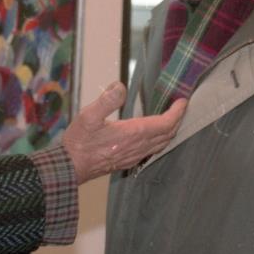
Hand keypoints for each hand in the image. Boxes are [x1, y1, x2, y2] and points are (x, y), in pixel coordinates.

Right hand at [62, 82, 186, 183]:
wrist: (71, 167)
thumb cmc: (79, 141)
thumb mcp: (88, 115)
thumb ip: (106, 100)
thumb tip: (120, 86)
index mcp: (133, 134)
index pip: (165, 124)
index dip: (177, 112)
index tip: (183, 101)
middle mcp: (138, 147)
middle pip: (167, 134)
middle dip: (177, 120)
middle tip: (180, 108)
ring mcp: (134, 156)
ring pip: (161, 144)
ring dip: (170, 131)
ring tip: (171, 119)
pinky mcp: (128, 162)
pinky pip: (152, 151)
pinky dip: (160, 141)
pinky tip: (153, 136)